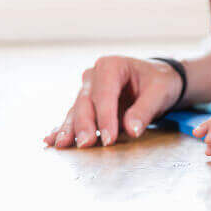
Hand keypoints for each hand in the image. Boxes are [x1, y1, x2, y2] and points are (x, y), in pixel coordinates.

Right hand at [43, 56, 181, 148]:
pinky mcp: (86, 104)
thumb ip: (145, 110)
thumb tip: (132, 130)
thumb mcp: (159, 93)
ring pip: (77, 111)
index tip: (109, 138)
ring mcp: (88, 89)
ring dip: (70, 129)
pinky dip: (63, 129)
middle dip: (85, 125)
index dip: (106, 117)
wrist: (158, 80)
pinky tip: (51, 140)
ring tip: (62, 145)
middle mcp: (94, 75)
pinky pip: (73, 117)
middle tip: (86, 144)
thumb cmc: (159, 82)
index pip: (105, 94)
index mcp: (112, 66)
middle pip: (86, 102)